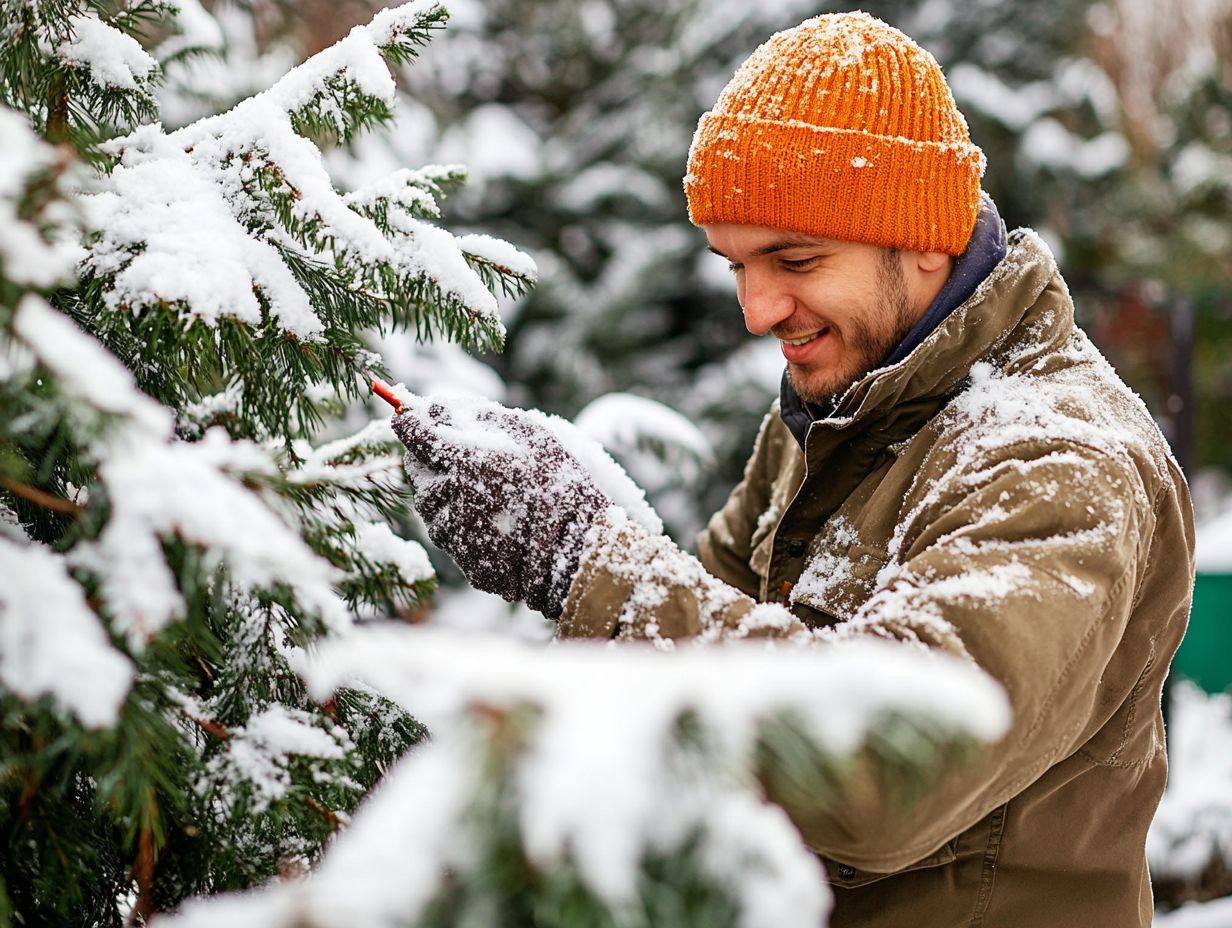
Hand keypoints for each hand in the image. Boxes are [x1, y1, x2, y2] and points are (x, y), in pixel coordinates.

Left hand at [392, 395, 609, 619]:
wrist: (585, 548)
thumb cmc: (564, 481)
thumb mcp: (530, 434)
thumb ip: (482, 415)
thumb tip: (438, 405)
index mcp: (466, 462)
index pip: (415, 434)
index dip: (408, 423)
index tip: (406, 417)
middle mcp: (453, 500)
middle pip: (417, 474)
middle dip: (426, 461)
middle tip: (449, 456)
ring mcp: (459, 537)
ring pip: (431, 510)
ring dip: (444, 496)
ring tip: (483, 492)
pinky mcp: (469, 564)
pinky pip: (452, 539)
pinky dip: (463, 526)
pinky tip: (494, 521)